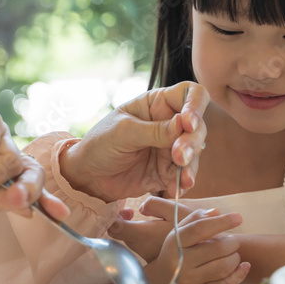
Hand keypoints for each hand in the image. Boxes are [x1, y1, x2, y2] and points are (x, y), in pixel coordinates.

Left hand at [61, 81, 208, 201]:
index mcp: (157, 104)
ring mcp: (170, 148)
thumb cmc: (100, 143)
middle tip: (179, 156)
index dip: (195, 106)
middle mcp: (169, 123)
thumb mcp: (123, 132)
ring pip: (194, 153)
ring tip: (182, 178)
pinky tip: (174, 189)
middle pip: (197, 127)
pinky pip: (183, 176)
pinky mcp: (168, 171)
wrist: (87, 176)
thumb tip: (184, 125)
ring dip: (190, 165)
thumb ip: (154, 130)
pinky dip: (182, 183)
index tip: (188, 123)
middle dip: (191, 142)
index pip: (189, 94)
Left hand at [106, 196, 188, 262]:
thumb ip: (156, 205)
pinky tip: (164, 234)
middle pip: (125, 235)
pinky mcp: (157, 264)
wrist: (213, 256)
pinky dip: (151, 240)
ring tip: (157, 224)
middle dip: (129, 223)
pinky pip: (147, 249)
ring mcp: (148, 259)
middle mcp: (141, 250)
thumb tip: (142, 208)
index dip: (115, 217)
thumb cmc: (196, 232)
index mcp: (142, 235)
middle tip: (142, 214)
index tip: (128, 212)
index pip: (115, 228)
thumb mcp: (176, 210)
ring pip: (137, 242)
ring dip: (141, 232)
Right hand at [129, 200, 248, 283]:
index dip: (221, 222)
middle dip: (232, 242)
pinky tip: (244, 266)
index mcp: (176, 241)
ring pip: (223, 267)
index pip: (200, 228)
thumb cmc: (175, 248)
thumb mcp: (179, 230)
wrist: (162, 275)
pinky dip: (238, 275)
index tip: (238, 217)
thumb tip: (217, 212)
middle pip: (216, 248)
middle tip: (232, 241)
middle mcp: (182, 261)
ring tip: (233, 253)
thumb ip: (196, 218)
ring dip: (235, 257)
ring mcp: (191, 278)